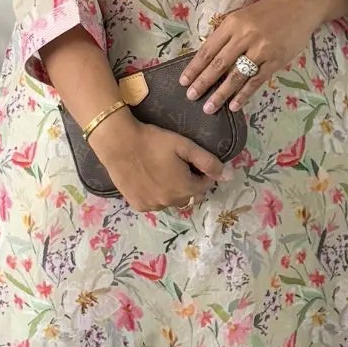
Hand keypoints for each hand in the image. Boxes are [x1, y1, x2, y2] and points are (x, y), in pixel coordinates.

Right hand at [90, 111, 230, 211]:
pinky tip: (150, 179)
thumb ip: (208, 162)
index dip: (202, 172)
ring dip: (173, 191)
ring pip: (172, 201)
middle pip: (190, 196)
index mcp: (186, 188)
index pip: (205, 185)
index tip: (192, 160)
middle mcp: (171, 202)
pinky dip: (156, 195)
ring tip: (163, 171)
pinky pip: (155, 203)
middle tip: (177, 165)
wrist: (119, 143)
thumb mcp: (184, 146)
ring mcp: (153, 206)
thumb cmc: (153, 141)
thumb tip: (228, 176)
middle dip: (189, 183)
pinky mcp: (139, 205)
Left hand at [179, 0, 343, 113]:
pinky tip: (234, 105)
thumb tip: (207, 59)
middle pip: (219, 64)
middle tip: (190, 97)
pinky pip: (256, 81)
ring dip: (221, 93)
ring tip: (209, 107)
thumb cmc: (266, 12)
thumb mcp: (242, 16)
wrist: (298, 5)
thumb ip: (226, 35)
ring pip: (236, 75)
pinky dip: (244, 94)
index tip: (183, 81)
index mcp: (232, 24)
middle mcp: (244, 36)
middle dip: (203, 82)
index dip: (194, 67)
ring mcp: (261, 49)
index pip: (208, 49)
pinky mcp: (276, 60)